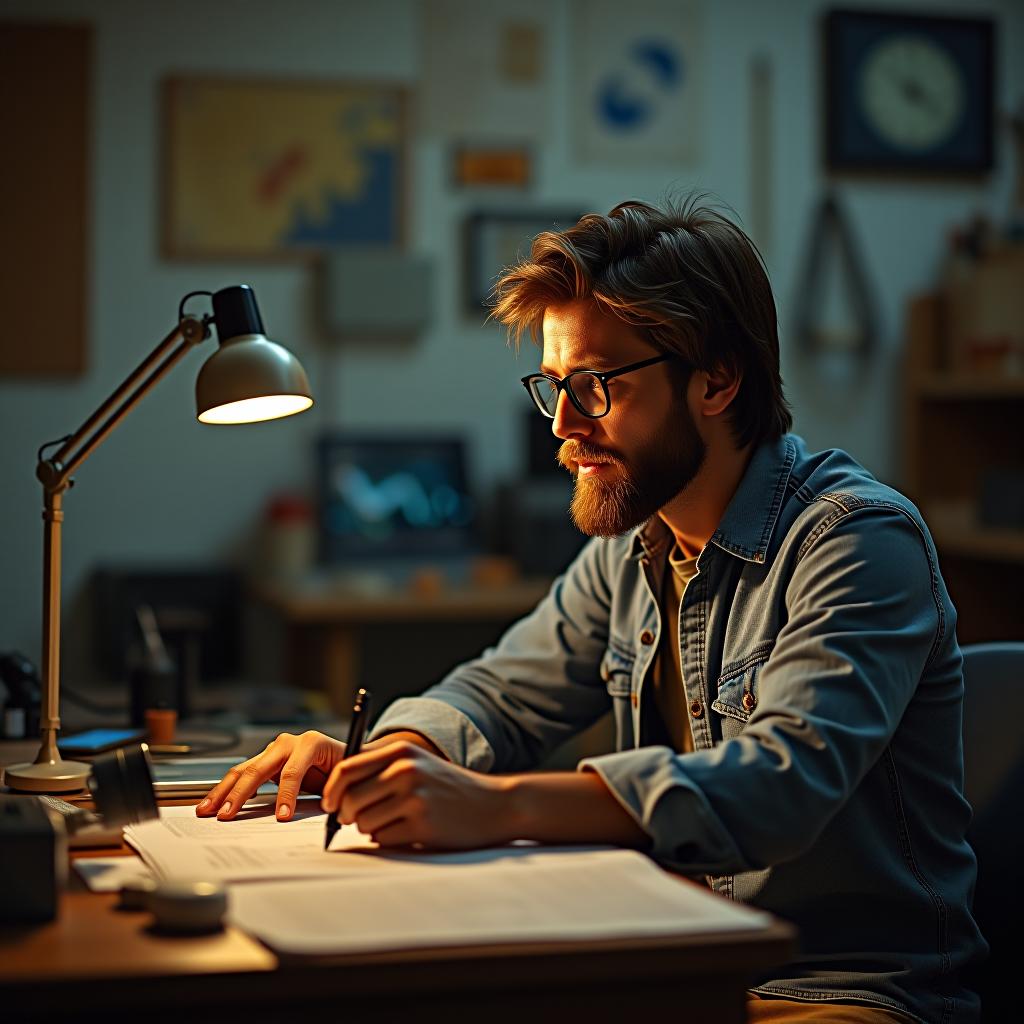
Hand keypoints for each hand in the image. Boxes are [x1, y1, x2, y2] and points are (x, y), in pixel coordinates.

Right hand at [195, 729, 444, 822]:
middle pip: (259, 768)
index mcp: (312, 743)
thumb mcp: (346, 778)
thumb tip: (328, 815)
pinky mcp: (264, 761)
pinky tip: (210, 804)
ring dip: (224, 792)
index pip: (293, 770)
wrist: (347, 755)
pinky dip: (225, 790)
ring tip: (208, 811)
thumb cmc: (348, 768)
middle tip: (228, 816)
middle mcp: (288, 742)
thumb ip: (336, 793)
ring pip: (243, 770)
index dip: (287, 795)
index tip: (281, 818)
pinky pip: (242, 775)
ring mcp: (273, 750)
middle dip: (241, 794)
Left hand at [321, 740, 512, 848]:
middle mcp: (406, 771)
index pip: (346, 769)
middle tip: (354, 821)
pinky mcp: (422, 826)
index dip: (331, 790)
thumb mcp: (418, 764)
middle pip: (350, 800)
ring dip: (369, 829)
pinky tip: (406, 832)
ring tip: (390, 824)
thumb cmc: (449, 787)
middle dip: (346, 816)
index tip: (330, 804)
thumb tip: (336, 793)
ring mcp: (415, 798)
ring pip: (363, 823)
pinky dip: (387, 840)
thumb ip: (381, 770)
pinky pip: (383, 839)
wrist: (494, 804)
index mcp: (401, 752)